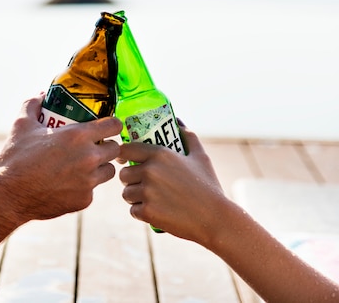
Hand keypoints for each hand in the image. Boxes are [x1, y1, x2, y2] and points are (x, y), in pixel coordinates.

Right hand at [0, 94, 121, 223]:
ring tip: (84, 166)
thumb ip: (33, 105)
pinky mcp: (84, 200)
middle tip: (94, 147)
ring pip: (108, 171)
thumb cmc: (15, 158)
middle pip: (115, 149)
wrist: (8, 195)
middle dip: (107, 146)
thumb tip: (41, 95)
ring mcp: (88, 181)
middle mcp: (89, 158)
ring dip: (100, 167)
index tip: (107, 127)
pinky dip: (84, 186)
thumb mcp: (22, 125)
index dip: (112, 125)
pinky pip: (93, 190)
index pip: (114, 125)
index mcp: (78, 136)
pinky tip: (69, 184)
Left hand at [118, 122, 226, 245]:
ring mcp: (147, 192)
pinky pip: (133, 210)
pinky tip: (155, 211)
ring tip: (150, 198)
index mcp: (160, 154)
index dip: (123, 155)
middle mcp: (150, 171)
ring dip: (134, 197)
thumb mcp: (200, 156)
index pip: (126, 149)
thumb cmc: (208, 185)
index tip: (125, 160)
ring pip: (126, 193)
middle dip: (131, 179)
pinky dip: (141, 212)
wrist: (215, 218)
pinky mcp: (147, 212)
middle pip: (124, 174)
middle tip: (142, 184)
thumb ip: (187, 135)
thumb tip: (177, 121)